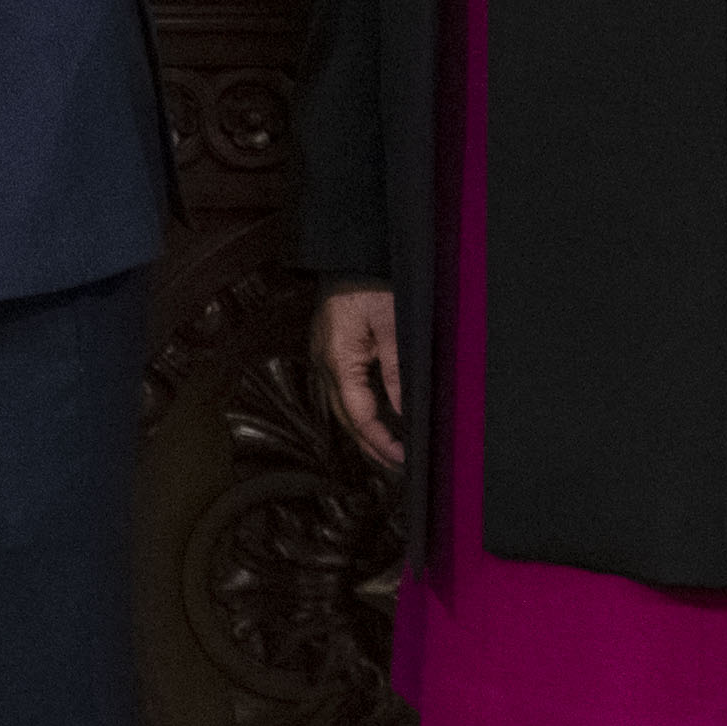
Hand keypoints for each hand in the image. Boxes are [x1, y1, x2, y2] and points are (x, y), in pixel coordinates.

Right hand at [315, 283, 406, 470]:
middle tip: (397, 467)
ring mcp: (323, 360)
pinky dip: (359, 413)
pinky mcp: (329, 354)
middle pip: (345, 418)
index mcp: (338, 360)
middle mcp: (324, 365)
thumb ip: (396, 369)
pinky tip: (375, 421)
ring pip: (341, 409)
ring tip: (388, 452)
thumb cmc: (368, 285)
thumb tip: (402, 410)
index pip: (359, 415)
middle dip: (370, 445)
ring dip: (364, 432)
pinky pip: (342, 393)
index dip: (380, 440)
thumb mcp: (391, 325)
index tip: (403, 457)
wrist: (345, 258)